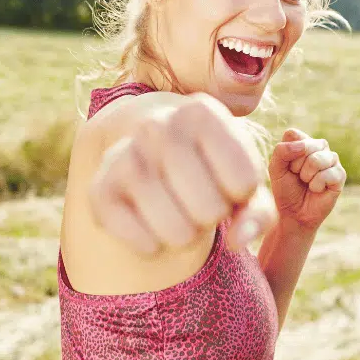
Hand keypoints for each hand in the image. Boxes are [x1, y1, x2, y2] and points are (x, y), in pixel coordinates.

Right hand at [88, 92, 277, 254]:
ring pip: (177, 232)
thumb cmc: (209, 166)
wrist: (147, 147)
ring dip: (186, 236)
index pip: (244, 182)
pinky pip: (142, 243)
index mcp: (201, 112)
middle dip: (213, 216)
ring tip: (180, 213)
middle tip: (200, 200)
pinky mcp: (100, 189)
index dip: (240, 194)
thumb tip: (240, 240)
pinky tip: (152, 225)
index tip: (227, 181)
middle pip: (211, 209)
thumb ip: (258, 211)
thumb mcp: (241, 177)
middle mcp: (158, 125)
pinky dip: (154, 246)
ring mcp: (124, 155)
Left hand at [268, 128, 345, 231]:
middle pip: (306, 146)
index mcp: (303, 141)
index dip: (286, 153)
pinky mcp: (340, 175)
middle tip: (298, 177)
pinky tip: (317, 190)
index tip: (287, 166)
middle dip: (296, 166)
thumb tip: (304, 146)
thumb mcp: (276, 168)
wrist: (294, 213)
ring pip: (317, 159)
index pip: (294, 134)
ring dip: (306, 176)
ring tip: (307, 183)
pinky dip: (316, 185)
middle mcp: (319, 147)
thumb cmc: (285, 189)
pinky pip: (328, 174)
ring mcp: (331, 160)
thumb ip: (282, 151)